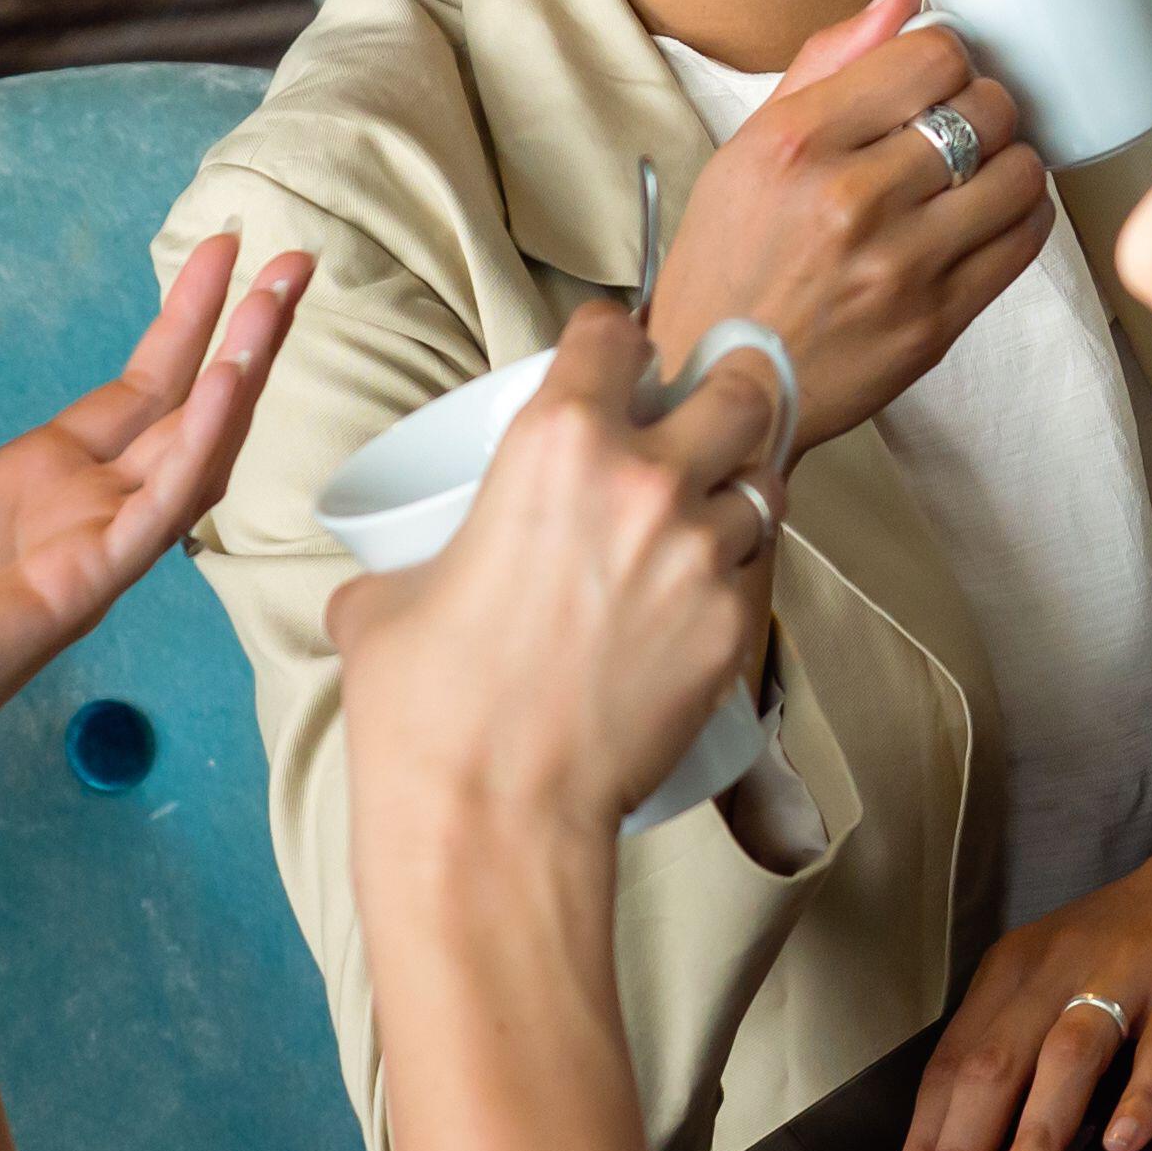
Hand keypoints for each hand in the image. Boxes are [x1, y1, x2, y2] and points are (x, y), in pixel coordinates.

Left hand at [0, 235, 308, 807]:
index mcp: (29, 479)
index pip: (134, 391)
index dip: (182, 323)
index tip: (221, 253)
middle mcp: (79, 506)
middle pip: (185, 405)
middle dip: (244, 333)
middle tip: (296, 261)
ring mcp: (90, 544)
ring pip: (196, 447)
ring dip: (244, 372)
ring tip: (281, 299)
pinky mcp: (84, 582)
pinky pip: (161, 507)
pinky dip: (201, 445)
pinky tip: (228, 385)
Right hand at [331, 304, 792, 849]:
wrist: (493, 815)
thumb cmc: (427, 707)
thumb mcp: (387, 596)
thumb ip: (414, 549)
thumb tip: (408, 563)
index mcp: (556, 442)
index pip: (614, 335)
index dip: (613, 339)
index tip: (615, 356)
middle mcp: (647, 481)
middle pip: (736, 389)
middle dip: (725, 387)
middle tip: (706, 406)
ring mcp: (702, 555)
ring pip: (765, 481)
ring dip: (741, 482)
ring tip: (712, 503)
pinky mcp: (734, 627)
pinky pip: (759, 569)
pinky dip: (739, 567)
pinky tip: (706, 586)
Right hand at [646, 0, 1055, 455]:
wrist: (720, 385)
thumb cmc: (728, 267)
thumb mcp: (747, 150)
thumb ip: (828, 64)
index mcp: (797, 142)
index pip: (933, 55)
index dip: (948, 58)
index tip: (939, 78)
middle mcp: (850, 199)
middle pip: (986, 107)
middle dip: (984, 105)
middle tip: (964, 124)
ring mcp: (899, 264)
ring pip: (1019, 170)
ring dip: (1011, 160)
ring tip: (981, 170)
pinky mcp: (935, 322)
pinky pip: (1025, 240)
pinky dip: (1023, 215)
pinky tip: (993, 213)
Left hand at [893, 842, 1151, 1150]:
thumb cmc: (1146, 939)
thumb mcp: (1065, 980)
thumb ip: (1024, 1046)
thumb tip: (972, 1142)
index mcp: (1016, 972)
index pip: (952, 1063)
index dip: (926, 1139)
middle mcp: (1058, 967)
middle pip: (995, 1065)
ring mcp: (1127, 972)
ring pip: (1068, 1058)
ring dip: (1037, 1134)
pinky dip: (1140, 1097)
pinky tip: (1124, 1149)